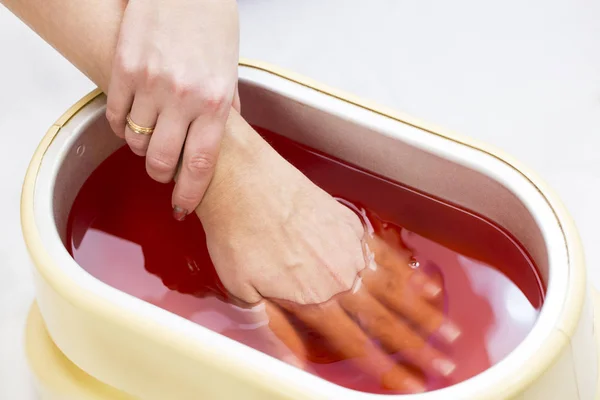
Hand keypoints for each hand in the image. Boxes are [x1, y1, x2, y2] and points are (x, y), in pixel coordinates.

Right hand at [106, 0, 239, 217]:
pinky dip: (122, 126)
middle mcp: (183, 97)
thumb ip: (226, 109)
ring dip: (142, 147)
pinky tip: (132, 118)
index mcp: (216, 102)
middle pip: (163, 161)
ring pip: (136, 140)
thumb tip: (221, 141)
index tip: (182, 206)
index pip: (202, 163)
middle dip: (161, 174)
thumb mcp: (229, 71)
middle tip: (162, 170)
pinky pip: (116, 115)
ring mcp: (151, 83)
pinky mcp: (124, 68)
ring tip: (150, 135)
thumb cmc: (213, 25)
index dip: (190, 192)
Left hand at [197, 112, 459, 392]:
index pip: (357, 344)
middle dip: (417, 349)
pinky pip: (388, 256)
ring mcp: (350, 251)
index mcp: (312, 299)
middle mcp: (339, 278)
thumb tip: (294, 364)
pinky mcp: (352, 227)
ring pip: (396, 291)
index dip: (386, 369)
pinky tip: (427, 285)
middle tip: (444, 365)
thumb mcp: (242, 290)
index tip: (409, 385)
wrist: (243, 180)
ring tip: (449, 333)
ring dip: (425, 315)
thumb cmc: (238, 233)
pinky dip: (411, 274)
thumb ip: (274, 329)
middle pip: (386, 322)